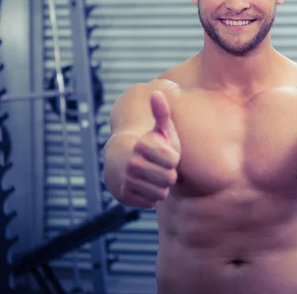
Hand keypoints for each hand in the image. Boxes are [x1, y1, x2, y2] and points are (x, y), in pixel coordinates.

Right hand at [121, 91, 180, 207]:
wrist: (122, 163)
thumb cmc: (151, 146)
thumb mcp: (159, 129)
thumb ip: (162, 112)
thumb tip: (157, 92)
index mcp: (143, 145)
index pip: (174, 160)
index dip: (173, 158)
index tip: (165, 153)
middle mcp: (133, 163)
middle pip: (169, 178)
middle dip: (168, 174)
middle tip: (160, 167)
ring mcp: (128, 181)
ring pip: (161, 192)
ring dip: (161, 186)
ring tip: (153, 176)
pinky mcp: (125, 196)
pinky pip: (151, 202)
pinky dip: (151, 197)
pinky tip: (145, 187)